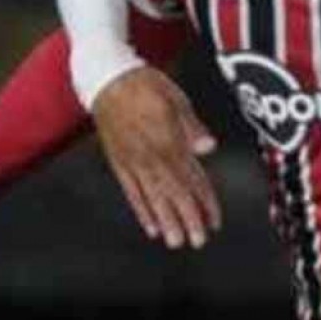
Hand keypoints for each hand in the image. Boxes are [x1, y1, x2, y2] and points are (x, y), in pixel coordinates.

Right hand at [93, 67, 220, 250]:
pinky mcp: (118, 162)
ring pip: (152, 197)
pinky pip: (131, 192)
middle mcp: (150, 155)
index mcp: (168, 140)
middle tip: (197, 241)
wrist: (105, 78)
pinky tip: (150, 226)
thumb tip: (208, 147)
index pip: (191, 178)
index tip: (215, 221)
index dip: (204, 202)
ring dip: (165, 221)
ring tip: (175, 242)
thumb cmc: (144, 84)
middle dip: (186, 219)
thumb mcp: (174, 97)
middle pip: (172, 193)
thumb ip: (191, 126)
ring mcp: (132, 161)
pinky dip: (141, 210)